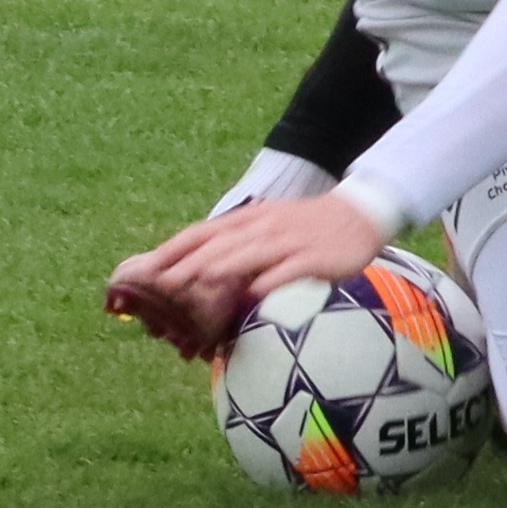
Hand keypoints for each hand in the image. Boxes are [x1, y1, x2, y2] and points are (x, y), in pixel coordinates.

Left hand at [103, 188, 390, 360]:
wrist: (359, 214)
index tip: (147, 268)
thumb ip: (237, 247)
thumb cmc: (306, 228)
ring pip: (251, 253)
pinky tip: (255, 293)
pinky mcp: (315, 258)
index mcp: (250, 220)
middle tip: (163, 284)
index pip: (204, 232)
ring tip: (199, 281)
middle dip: (191, 262)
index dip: (176, 249)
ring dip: (223, 267)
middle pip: (222, 244)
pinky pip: (290, 269)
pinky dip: (271, 280)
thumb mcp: (268, 229)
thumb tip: (199, 273)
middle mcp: (265, 227)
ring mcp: (290, 241)